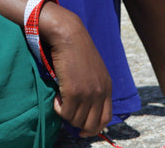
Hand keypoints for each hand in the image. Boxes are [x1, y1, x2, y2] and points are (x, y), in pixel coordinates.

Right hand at [39, 3, 112, 135]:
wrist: (69, 35)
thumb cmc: (76, 50)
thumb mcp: (93, 70)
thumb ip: (93, 87)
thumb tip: (83, 109)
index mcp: (107, 87)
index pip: (106, 119)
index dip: (93, 128)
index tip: (81, 129)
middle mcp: (100, 92)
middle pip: (91, 124)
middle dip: (77, 123)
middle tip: (66, 111)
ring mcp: (88, 93)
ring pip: (76, 120)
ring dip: (65, 113)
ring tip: (61, 97)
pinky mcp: (74, 91)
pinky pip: (65, 113)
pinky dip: (58, 108)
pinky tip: (56, 95)